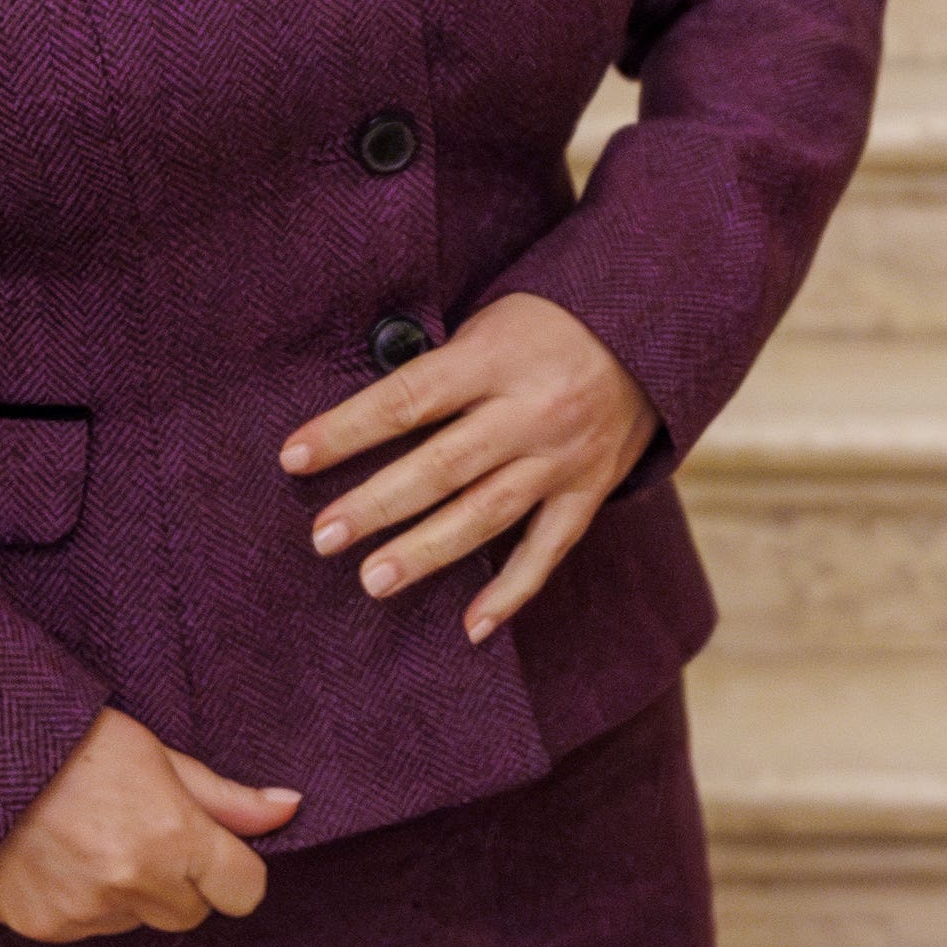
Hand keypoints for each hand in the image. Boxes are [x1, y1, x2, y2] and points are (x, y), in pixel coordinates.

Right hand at [0, 706, 295, 941]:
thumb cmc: (76, 745)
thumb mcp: (161, 757)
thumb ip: (227, 799)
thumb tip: (291, 810)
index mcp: (174, 838)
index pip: (244, 891)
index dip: (232, 869)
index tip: (212, 848)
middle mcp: (133, 884)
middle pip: (191, 913)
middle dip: (180, 882)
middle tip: (142, 832)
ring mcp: (86, 912)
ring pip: (139, 923)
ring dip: (131, 895)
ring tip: (94, 838)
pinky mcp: (45, 929)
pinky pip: (90, 931)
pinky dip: (86, 905)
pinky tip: (63, 858)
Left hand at [282, 292, 655, 643]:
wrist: (652, 328)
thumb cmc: (547, 321)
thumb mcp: (490, 322)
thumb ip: (439, 370)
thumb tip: (358, 424)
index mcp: (497, 358)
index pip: (409, 398)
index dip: (348, 429)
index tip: (293, 457)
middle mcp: (531, 410)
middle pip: (443, 464)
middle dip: (377, 503)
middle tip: (323, 537)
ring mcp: (564, 456)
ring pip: (488, 512)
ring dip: (427, 550)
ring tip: (373, 580)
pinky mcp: (590, 489)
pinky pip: (549, 548)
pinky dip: (512, 590)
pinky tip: (472, 625)